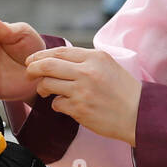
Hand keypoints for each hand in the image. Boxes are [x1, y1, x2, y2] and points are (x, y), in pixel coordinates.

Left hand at [24, 45, 141, 144]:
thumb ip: (86, 61)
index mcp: (94, 57)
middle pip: (47, 66)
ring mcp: (82, 91)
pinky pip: (56, 104)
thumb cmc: (123, 91)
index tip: (32, 60)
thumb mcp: (108, 66)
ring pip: (48, 84)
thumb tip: (59, 60)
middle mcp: (87, 71)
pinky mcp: (79, 109)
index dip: (40, 56)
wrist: (138, 114)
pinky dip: (57, 105)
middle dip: (32, 69)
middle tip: (28, 73)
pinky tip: (66, 106)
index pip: (59, 52)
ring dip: (43, 88)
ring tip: (48, 92)